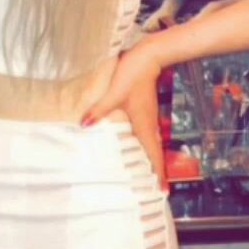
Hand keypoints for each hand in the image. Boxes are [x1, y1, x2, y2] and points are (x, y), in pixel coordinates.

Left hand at [80, 40, 166, 189]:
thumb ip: (99, 110)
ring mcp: (149, 116)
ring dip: (153, 159)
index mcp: (144, 124)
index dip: (159, 174)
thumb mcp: (114, 94)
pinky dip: (147, 146)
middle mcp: (149, 123)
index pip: (154, 154)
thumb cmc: (132, 74)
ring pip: (152, 143)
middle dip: (157, 172)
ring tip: (151, 174)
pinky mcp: (146, 109)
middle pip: (155, 152)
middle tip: (158, 190)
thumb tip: (85, 125)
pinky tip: (140, 147)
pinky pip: (148, 133)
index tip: (163, 192)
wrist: (149, 56)